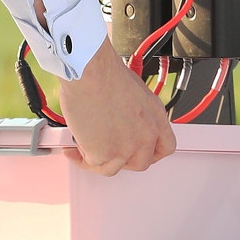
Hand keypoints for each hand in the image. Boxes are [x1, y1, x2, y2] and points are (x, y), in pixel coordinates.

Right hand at [56, 43, 175, 175]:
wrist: (91, 71)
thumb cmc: (106, 72)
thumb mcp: (134, 92)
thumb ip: (135, 114)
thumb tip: (122, 123)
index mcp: (156, 117)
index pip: (166, 147)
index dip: (152, 153)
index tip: (139, 152)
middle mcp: (146, 134)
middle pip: (141, 163)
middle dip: (122, 160)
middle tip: (106, 149)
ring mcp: (126, 147)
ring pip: (113, 168)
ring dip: (97, 160)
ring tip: (82, 146)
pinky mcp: (104, 153)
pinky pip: (92, 163)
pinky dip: (80, 157)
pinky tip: (73, 146)